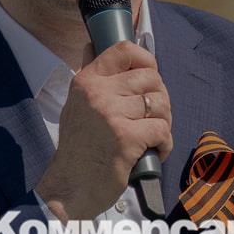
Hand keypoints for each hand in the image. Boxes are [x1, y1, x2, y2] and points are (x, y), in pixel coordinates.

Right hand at [35, 40, 173, 221]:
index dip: (146, 59)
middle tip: (153, 117)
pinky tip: (154, 151)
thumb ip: (89, 78)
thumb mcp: (75, 105)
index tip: (151, 74)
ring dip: (164, 122)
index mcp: (86, 81)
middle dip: (161, 98)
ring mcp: (111, 115)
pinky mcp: (126, 138)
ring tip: (152, 135)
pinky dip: (165, 144)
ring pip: (161, 104)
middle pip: (151, 78)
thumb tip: (91, 45)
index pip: (123, 50)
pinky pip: (162, 130)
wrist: (69, 187)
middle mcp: (98, 93)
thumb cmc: (78, 149)